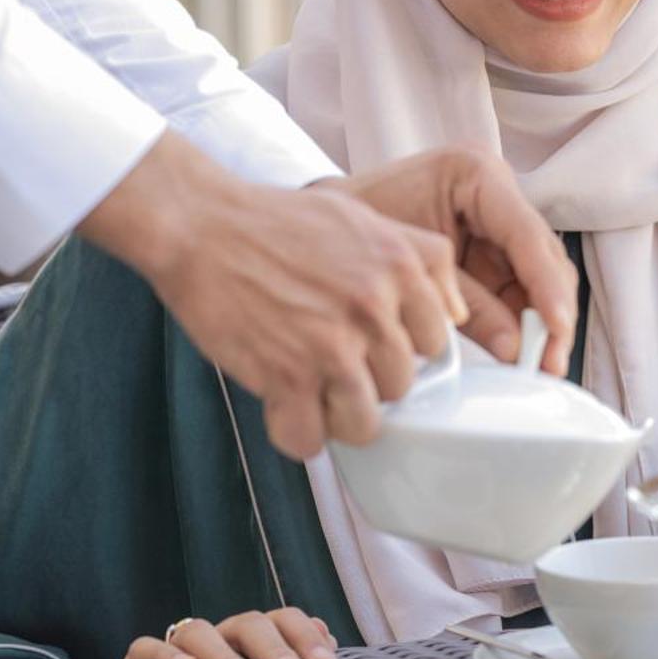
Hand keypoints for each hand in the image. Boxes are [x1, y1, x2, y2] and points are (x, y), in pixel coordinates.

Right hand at [79, 133, 466, 456]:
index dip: (402, 350)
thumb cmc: (276, 222)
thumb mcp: (366, 219)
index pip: (436, 344)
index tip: (374, 345)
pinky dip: (296, 433)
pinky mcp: (287, 375)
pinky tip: (283, 408)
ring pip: (365, 423)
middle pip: (400, 386)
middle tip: (332, 364)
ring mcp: (331, 345)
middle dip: (368, 382)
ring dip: (338, 416)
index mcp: (399, 269)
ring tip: (312, 393)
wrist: (201, 224)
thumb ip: (422, 259)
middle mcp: (372, 308)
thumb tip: (457, 314)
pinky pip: (310, 439)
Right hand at [121, 607, 338, 658]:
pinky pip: (147, 648)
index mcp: (257, 641)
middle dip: (273, 647)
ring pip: (198, 631)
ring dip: (222, 652)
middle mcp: (223, 638)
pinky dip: (164, 655)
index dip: (307, 637)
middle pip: (249, 624)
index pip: (285, 622)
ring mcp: (182, 648)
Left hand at [332, 148, 577, 375]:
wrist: (327, 226)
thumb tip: (514, 349)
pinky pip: (519, 287)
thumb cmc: (359, 230)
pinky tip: (523, 352)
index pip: (527, 236)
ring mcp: (499, 220)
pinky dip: (522, 319)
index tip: (556, 328)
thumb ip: (468, 307)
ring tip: (540, 364)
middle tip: (549, 361)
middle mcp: (497, 192)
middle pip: (544, 257)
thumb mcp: (415, 271)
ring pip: (540, 276)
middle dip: (551, 312)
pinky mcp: (493, 247)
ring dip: (542, 321)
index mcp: (475, 175)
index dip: (548, 287)